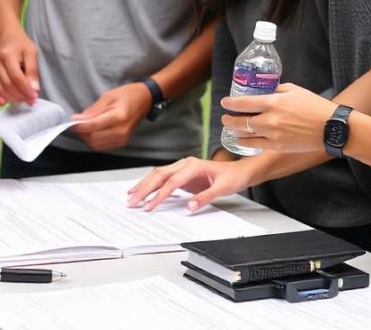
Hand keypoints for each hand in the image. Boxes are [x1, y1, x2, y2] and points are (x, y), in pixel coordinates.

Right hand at [0, 26, 38, 105]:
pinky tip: (4, 102)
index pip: (16, 77)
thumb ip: (33, 70)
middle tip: (31, 101)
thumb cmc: (21, 45)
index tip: (34, 97)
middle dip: (20, 96)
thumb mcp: (31, 53)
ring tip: (23, 100)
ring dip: (12, 98)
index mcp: (7, 55)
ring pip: (0, 90)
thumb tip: (34, 89)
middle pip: (8, 85)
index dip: (26, 89)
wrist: (7, 38)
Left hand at [71, 83, 151, 150]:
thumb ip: (93, 109)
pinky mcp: (122, 142)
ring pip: (97, 145)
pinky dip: (95, 140)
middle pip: (93, 138)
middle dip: (82, 132)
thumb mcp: (108, 96)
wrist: (145, 99)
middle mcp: (121, 131)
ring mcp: (123, 138)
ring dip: (87, 137)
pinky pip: (103, 146)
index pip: (93, 126)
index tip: (72, 120)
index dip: (80, 125)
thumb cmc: (128, 94)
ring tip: (85, 126)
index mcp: (118, 117)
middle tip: (77, 122)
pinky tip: (94, 130)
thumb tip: (79, 119)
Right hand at [126, 157, 252, 212]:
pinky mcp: (181, 174)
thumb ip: (205, 197)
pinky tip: (142, 190)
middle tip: (132, 202)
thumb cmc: (232, 178)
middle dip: (144, 189)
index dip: (160, 195)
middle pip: (159, 175)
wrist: (239, 171)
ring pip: (158, 174)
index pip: (172, 182)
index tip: (150, 206)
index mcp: (193, 166)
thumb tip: (189, 207)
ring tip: (131, 195)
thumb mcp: (222, 189)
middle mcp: (185, 164)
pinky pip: (162, 178)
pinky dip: (151, 184)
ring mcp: (182, 168)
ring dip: (144, 185)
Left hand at [221, 83, 336, 153]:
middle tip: (224, 117)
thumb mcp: (294, 90)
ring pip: (246, 135)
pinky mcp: (278, 146)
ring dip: (235, 132)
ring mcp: (273, 135)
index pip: (244, 103)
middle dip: (229, 119)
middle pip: (241, 121)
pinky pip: (256, 145)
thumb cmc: (314, 106)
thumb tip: (264, 91)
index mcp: (273, 102)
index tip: (225, 102)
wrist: (331, 127)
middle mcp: (270, 119)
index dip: (231, 103)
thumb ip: (276, 90)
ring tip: (231, 128)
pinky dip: (246, 142)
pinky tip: (242, 140)